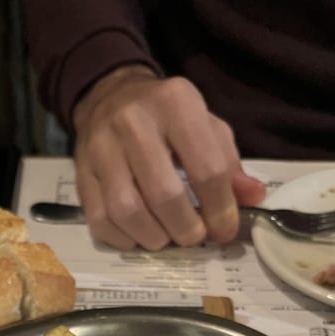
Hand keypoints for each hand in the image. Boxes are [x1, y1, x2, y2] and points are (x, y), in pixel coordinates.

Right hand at [72, 65, 266, 250]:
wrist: (108, 97)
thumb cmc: (166, 118)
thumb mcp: (205, 126)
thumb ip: (229, 163)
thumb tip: (253, 198)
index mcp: (176, 103)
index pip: (206, 169)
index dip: (221, 210)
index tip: (225, 230)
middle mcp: (134, 121)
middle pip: (165, 195)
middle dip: (186, 229)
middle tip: (194, 237)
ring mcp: (101, 148)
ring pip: (127, 212)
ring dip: (154, 237)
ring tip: (167, 238)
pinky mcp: (81, 173)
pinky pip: (100, 220)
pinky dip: (124, 238)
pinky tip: (139, 235)